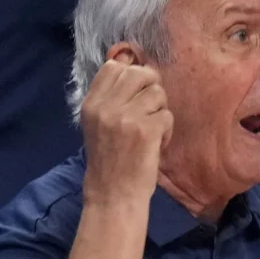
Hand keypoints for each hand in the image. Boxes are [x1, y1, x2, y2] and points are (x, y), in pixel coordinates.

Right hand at [79, 56, 173, 205]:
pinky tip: (156, 144)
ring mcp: (126, 117)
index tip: (137, 93)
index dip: (132, 74)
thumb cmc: (109, 161)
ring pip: (158, 93)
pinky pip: (167, 115)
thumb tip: (131, 63)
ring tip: (152, 131)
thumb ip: (111, 98)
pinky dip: (167, 130)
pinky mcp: (146, 130)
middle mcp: (106, 107)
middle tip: (151, 110)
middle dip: (152, 88)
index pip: (113, 67)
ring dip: (161, 111)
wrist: (113, 194)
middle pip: (139, 73)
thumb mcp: (98, 124)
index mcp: (91, 103)